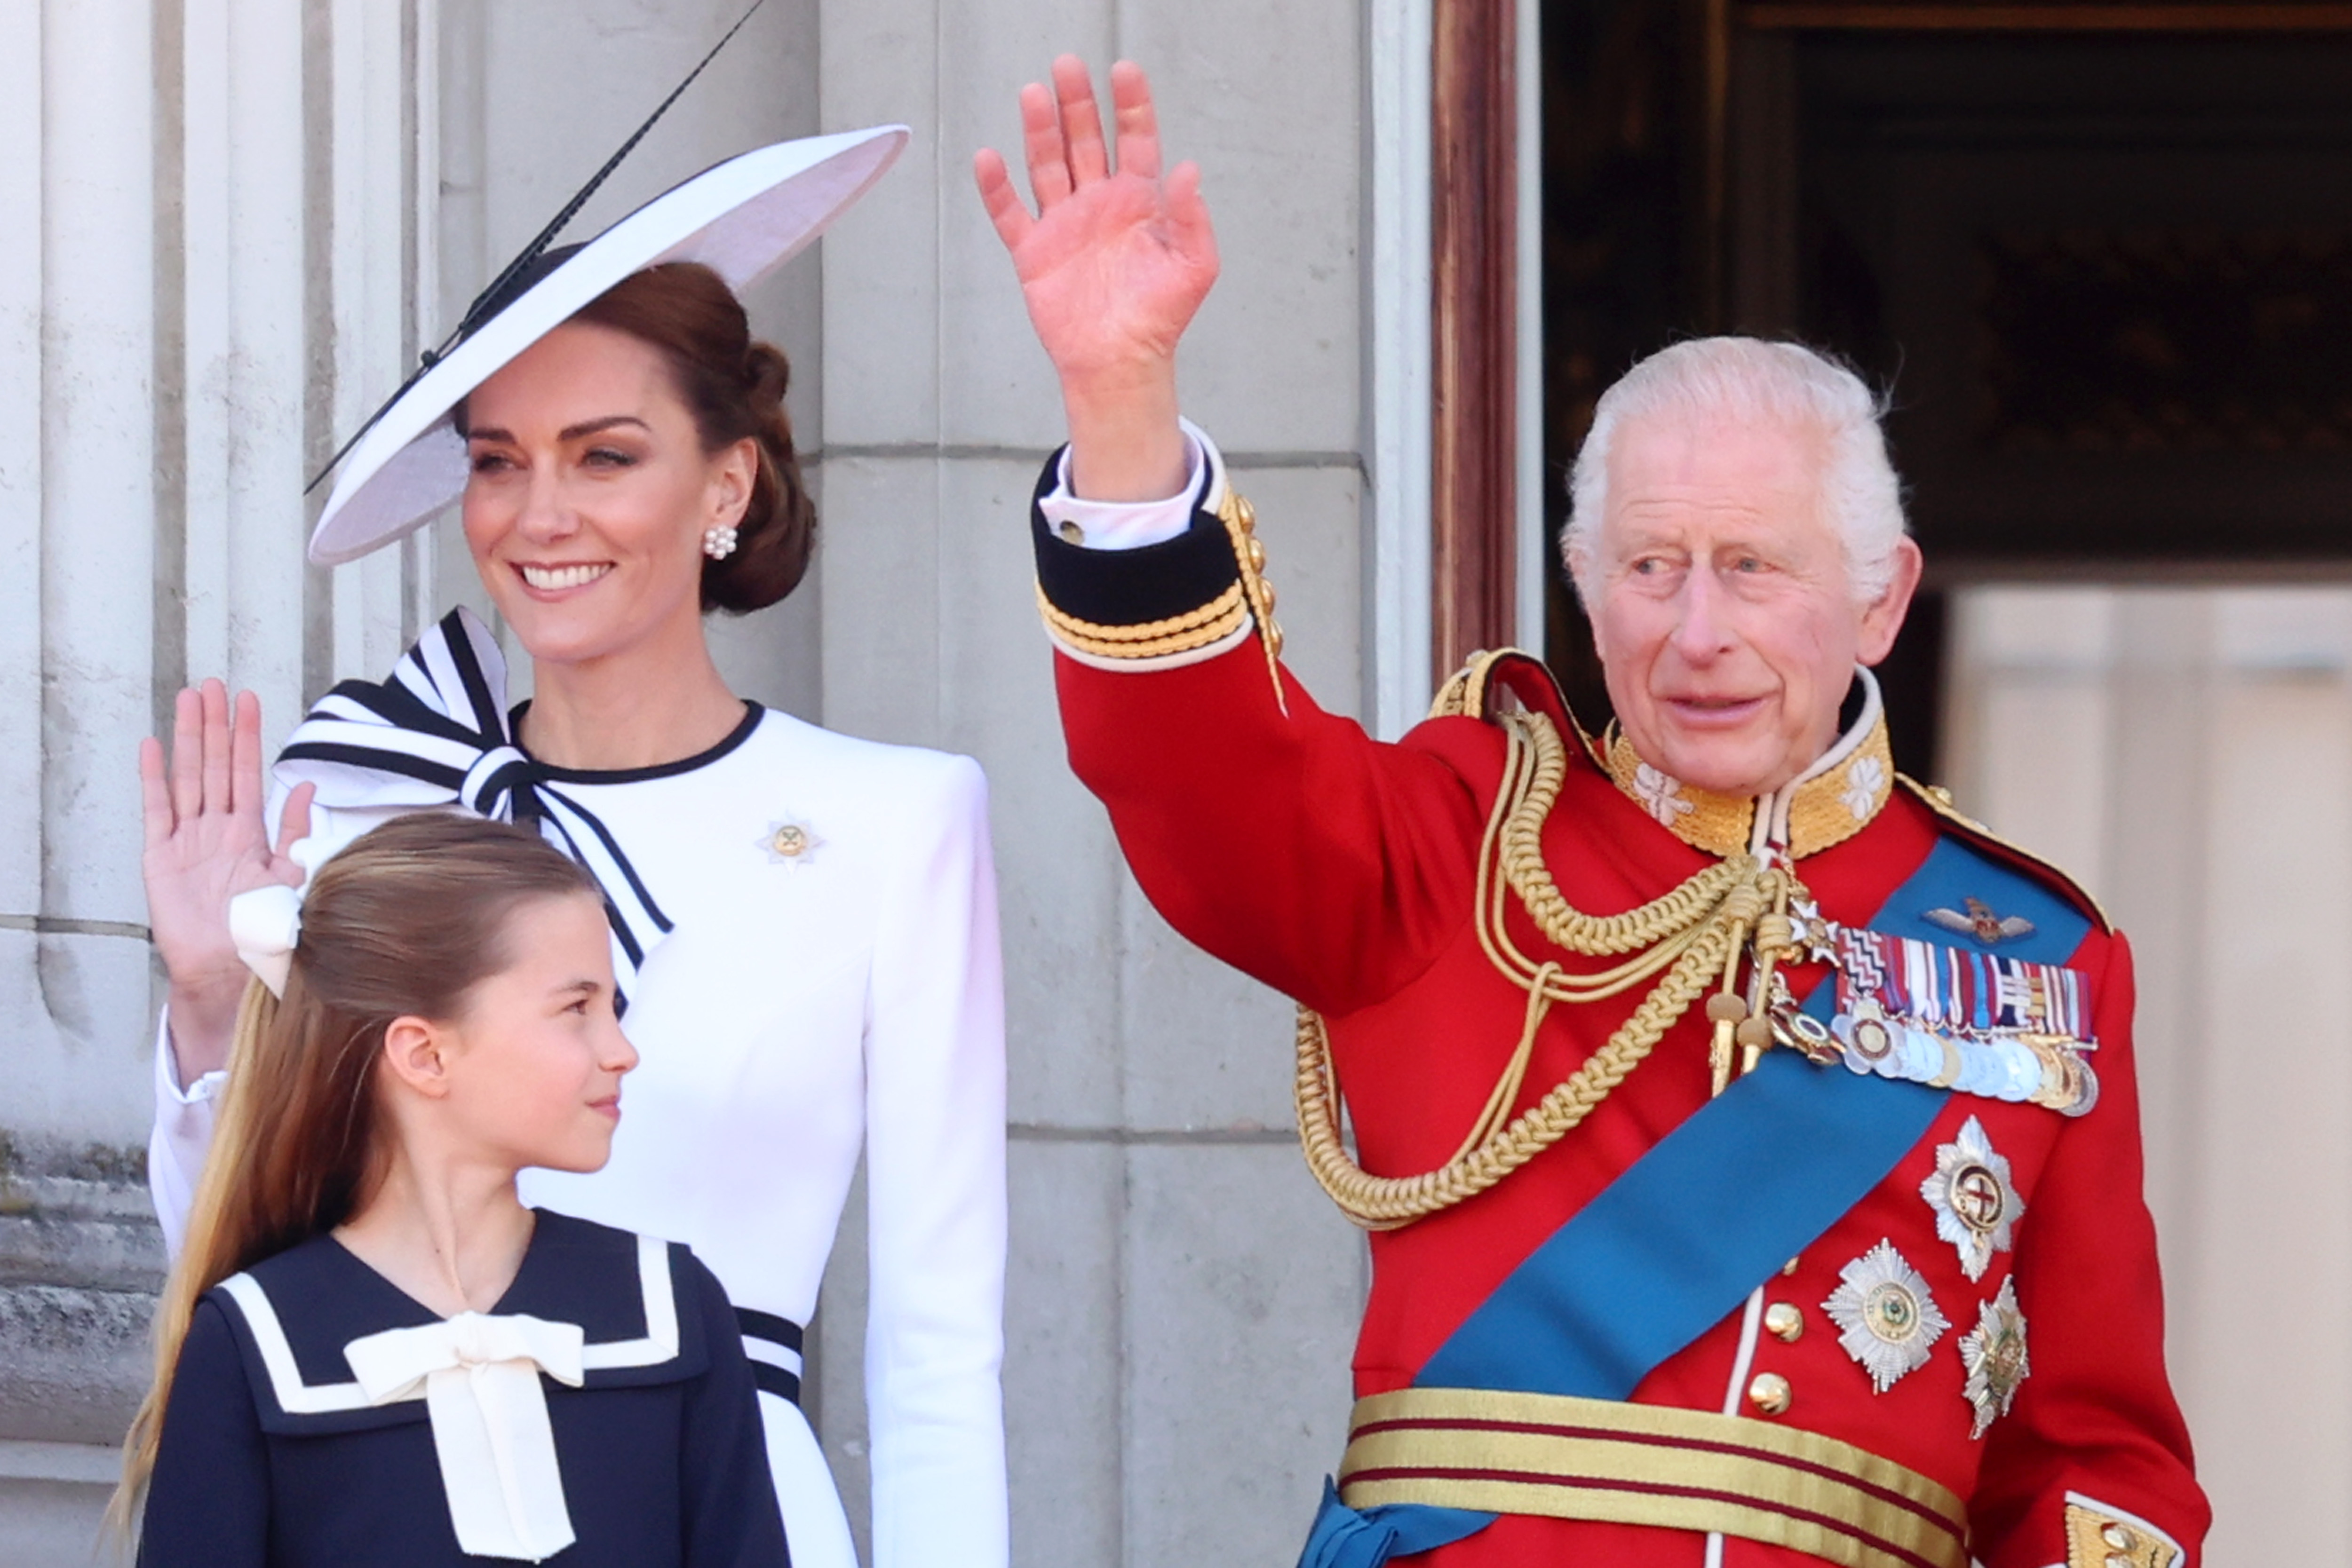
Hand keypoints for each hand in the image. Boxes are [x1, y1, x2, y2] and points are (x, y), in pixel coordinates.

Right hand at [139, 681, 315, 1077]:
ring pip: (188, 777)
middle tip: (214, 684)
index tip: (249, 700)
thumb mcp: (291, 879)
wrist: (229, 971)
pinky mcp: (160, 856)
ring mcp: (187, 839)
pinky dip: (154, 778)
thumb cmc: (261, 931)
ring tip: (188, 699)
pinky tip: (154, 746)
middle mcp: (217, 829)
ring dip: (188, 739)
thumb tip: (311, 787)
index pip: (249, 773)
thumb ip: (297, 832)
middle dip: (215, 725)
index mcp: (250, 833)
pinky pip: (156, 810)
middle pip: (215, 766)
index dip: (248, 737)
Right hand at [975, 57, 1217, 499]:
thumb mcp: (1194, 268)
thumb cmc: (1159, 319)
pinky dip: (997, 188)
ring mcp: (1064, 226)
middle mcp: (1099, 205)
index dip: (1131, 106)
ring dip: (1040, 131)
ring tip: (1034, 95)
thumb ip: (1193, 219)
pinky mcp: (1034, 253)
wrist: (1120, 364)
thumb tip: (1189, 170)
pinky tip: (990, 159)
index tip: (1124, 72)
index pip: (1135, 140)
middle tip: (1068, 67)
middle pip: (1085, 141)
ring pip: (1048, 165)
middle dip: (1077, 103)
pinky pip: (1010, 214)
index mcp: (1139, 203)